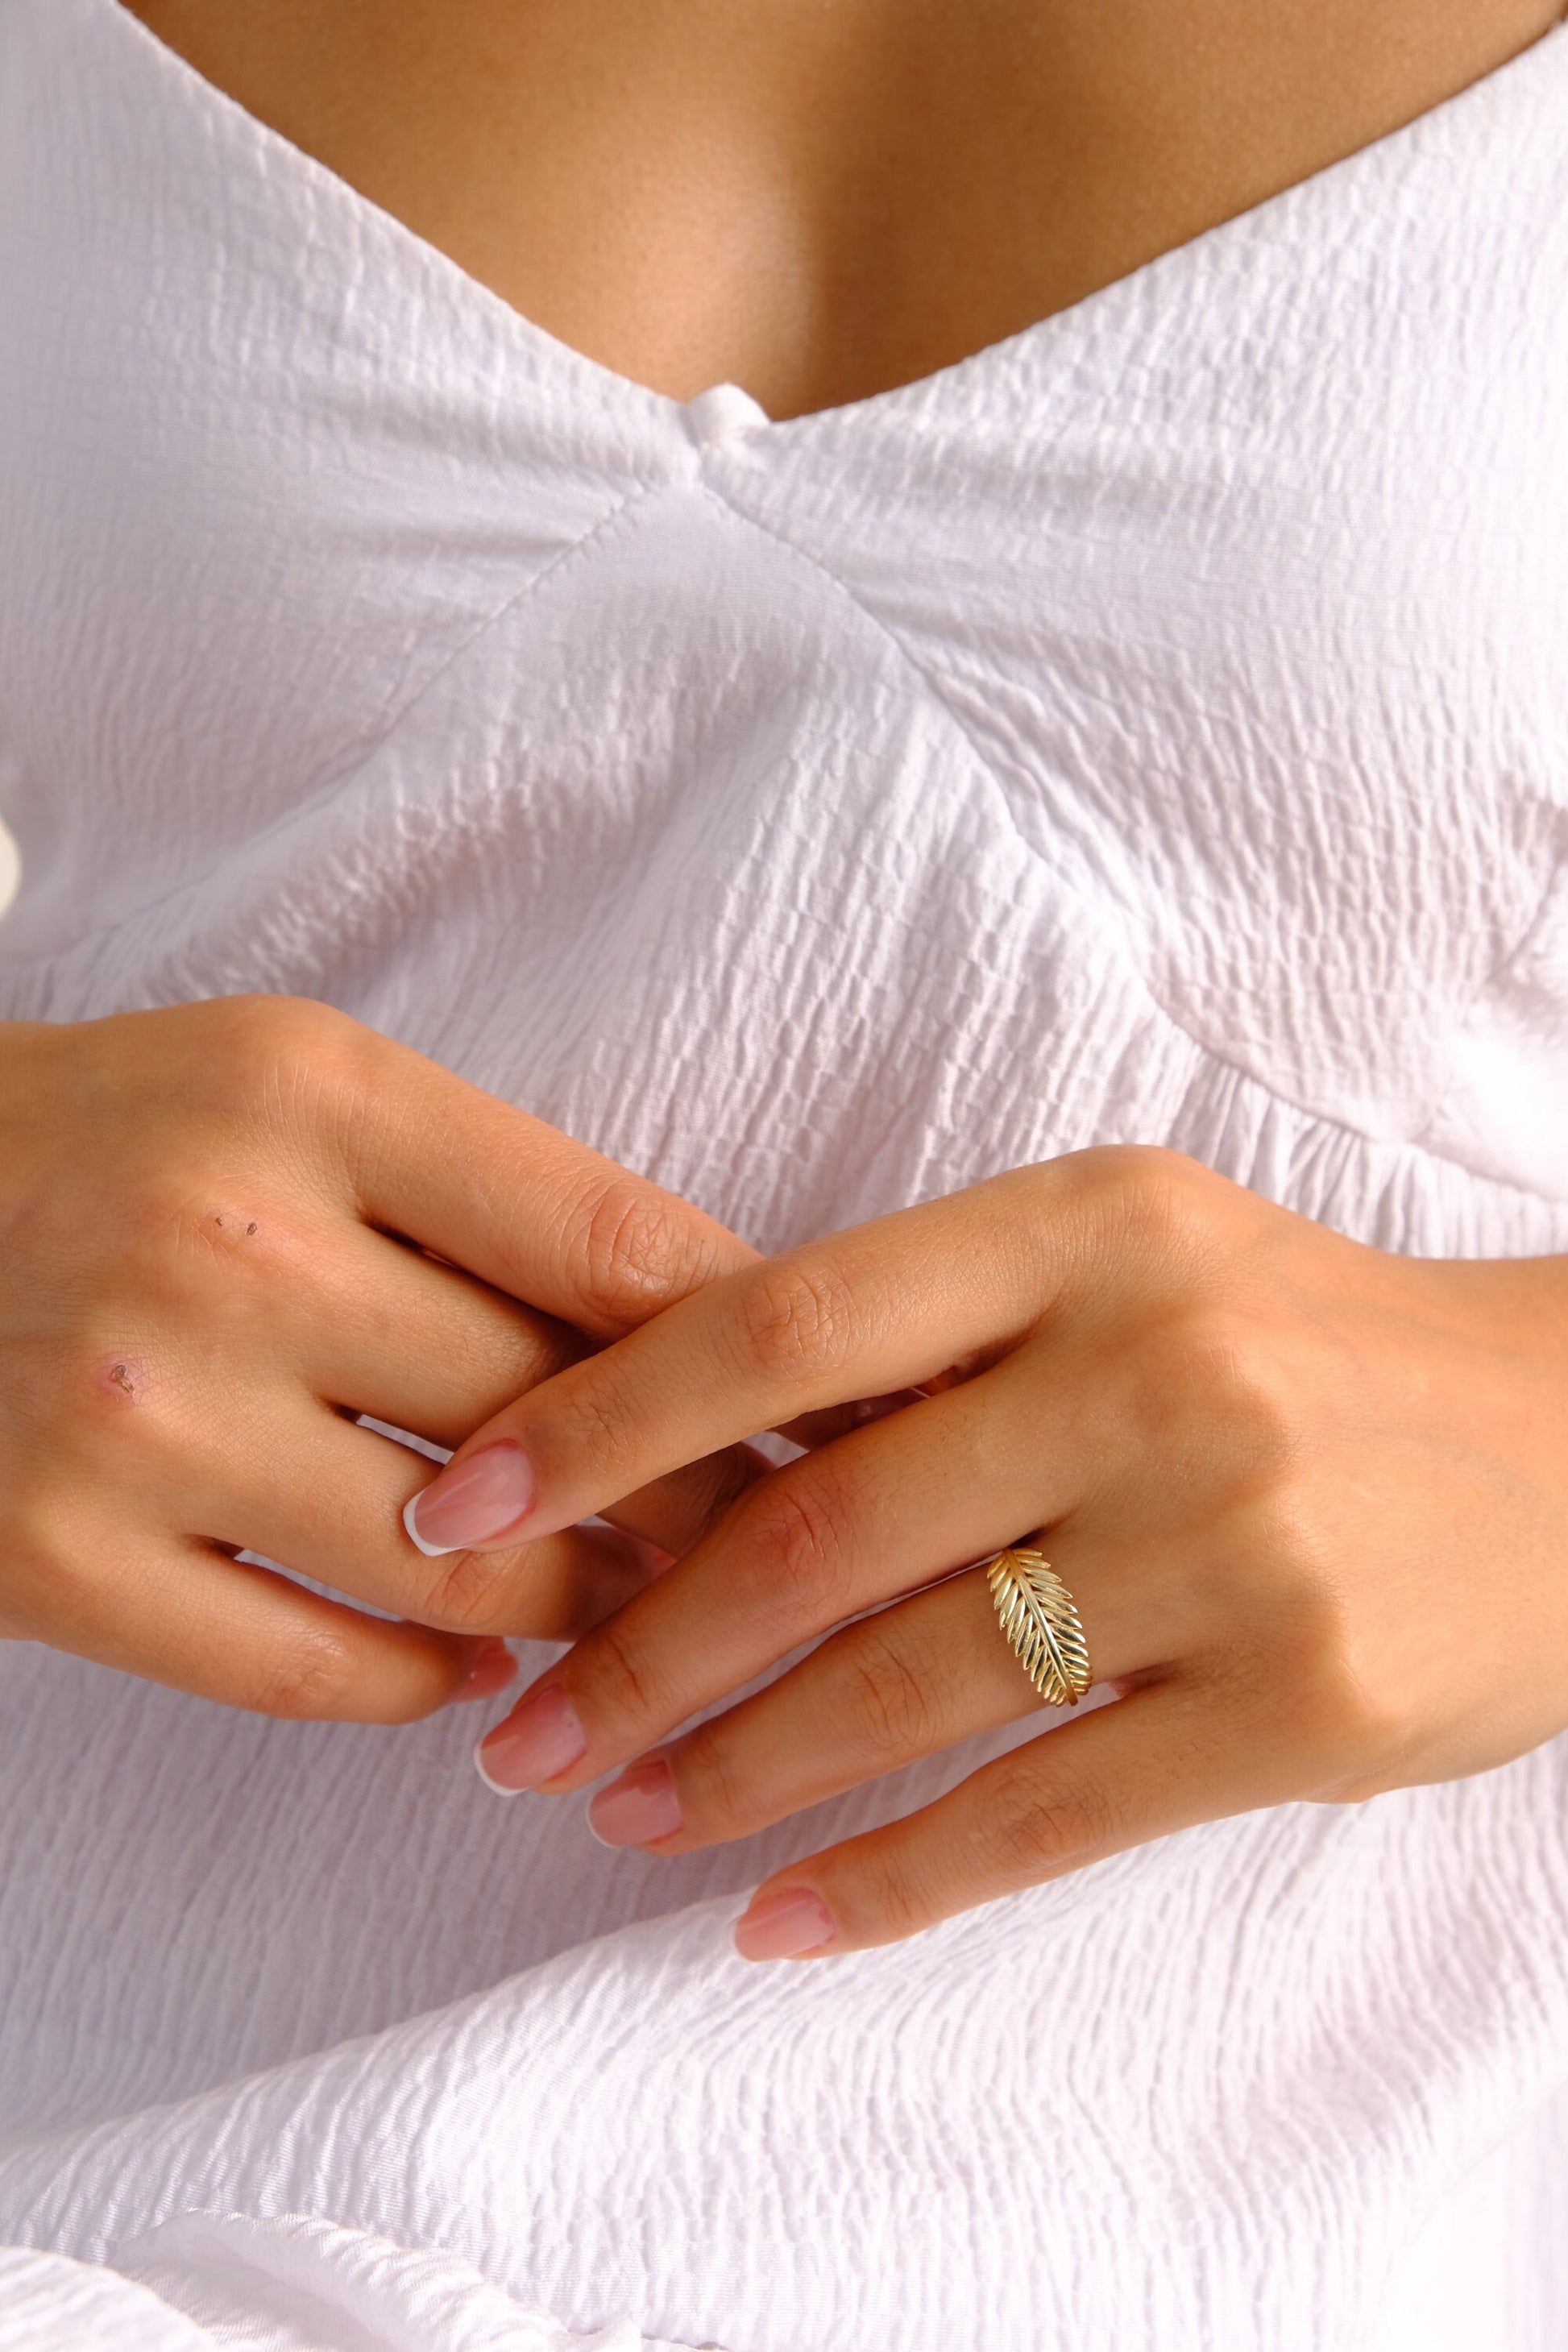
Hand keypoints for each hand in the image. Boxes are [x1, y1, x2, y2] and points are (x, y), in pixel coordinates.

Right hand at [0, 996, 756, 1716]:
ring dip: (584, 1618)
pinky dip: (429, 1689)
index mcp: (312, 1095)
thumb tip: (708, 1341)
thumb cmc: (116, 1139)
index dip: (764, 1358)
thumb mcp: (298, 1091)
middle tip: (768, 1552)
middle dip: (699, 1507)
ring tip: (635, 1621)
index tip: (842, 1422)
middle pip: (561, 1423)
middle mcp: (229, 1247)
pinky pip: (318, 1671)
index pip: (617, 1247)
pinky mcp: (49, 1560)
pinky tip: (472, 1672)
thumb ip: (487, 1196)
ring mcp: (135, 1415)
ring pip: (462, 1576)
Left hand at [408, 1148, 1567, 1954]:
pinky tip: (781, 1921)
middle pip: (824, 1524)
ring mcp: (1232, 1539)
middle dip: (637, 1646)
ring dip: (734, 1768)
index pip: (782, 1321)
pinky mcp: (1301, 1703)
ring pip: (914, 1682)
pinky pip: (1048, 1813)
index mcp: (1084, 1228)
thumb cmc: (1296, 1342)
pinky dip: (893, 1879)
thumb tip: (686, 1452)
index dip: (598, 1422)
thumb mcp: (1129, 1261)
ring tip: (617, 1816)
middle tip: (519, 1732)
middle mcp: (1154, 1367)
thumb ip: (932, 1335)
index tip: (458, 1513)